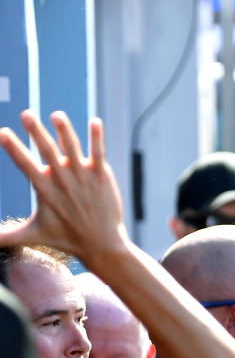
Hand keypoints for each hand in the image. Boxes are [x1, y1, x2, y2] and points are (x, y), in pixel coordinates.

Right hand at [0, 111, 127, 261]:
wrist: (102, 244)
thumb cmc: (65, 238)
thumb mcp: (32, 234)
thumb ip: (6, 235)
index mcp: (44, 188)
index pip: (25, 164)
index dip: (14, 148)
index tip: (3, 132)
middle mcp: (63, 179)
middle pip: (47, 151)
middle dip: (37, 132)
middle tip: (27, 114)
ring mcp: (83, 176)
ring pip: (73, 148)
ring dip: (65, 130)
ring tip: (57, 115)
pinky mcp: (102, 175)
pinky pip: (99, 153)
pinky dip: (96, 138)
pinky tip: (96, 122)